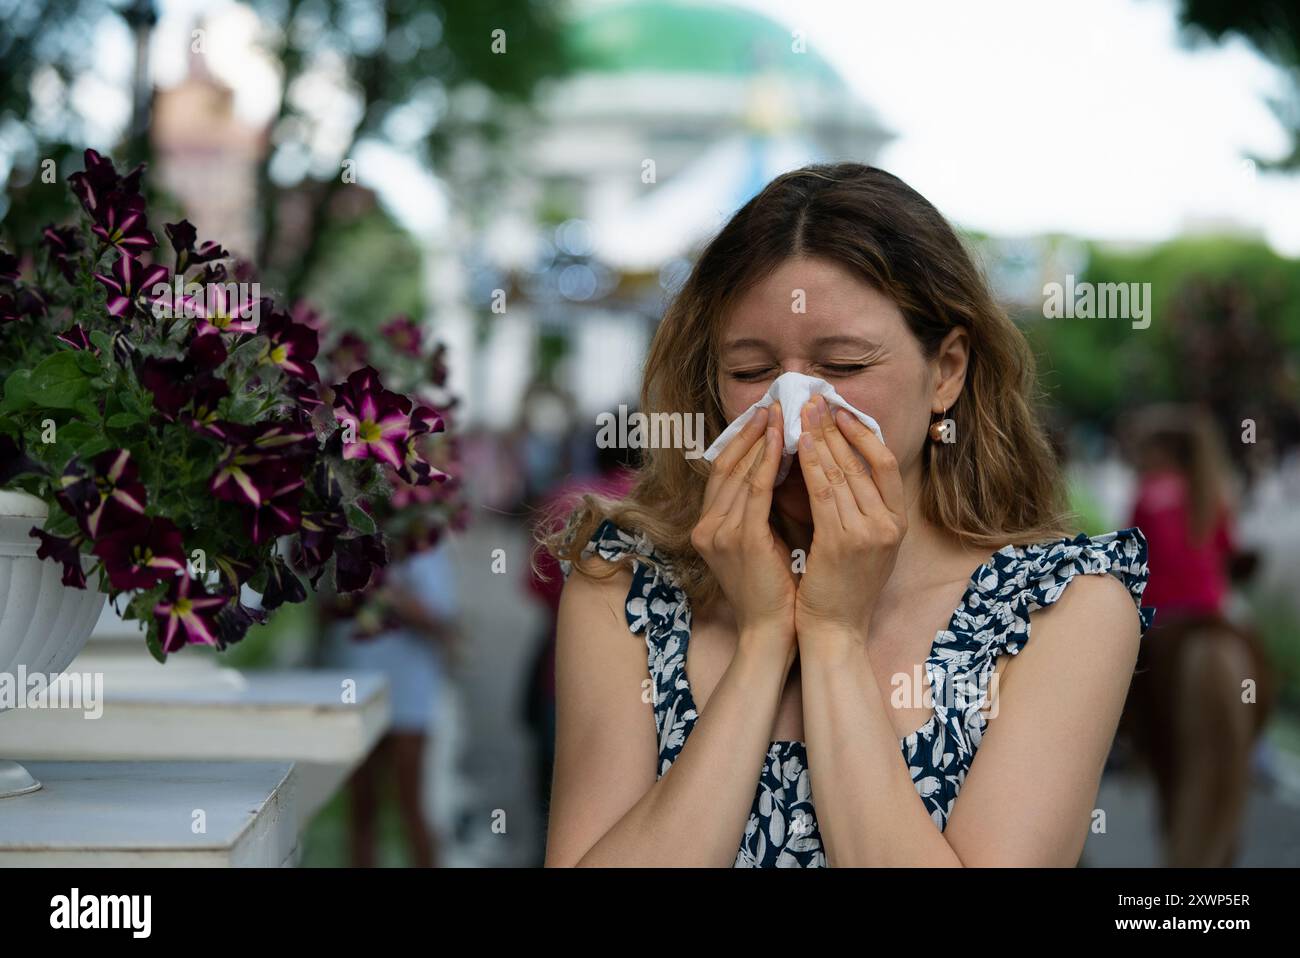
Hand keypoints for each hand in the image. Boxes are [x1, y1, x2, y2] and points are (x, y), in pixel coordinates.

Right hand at [691, 402, 797, 663]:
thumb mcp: (761, 542)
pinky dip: (769, 461)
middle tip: (772, 402)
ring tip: (781, 412)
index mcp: (708, 527)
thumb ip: (761, 509)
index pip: (722, 472)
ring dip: (762, 438)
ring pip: (741, 471)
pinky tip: (785, 440)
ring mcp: (719, 532)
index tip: (763, 415)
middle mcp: (706, 526)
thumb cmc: (775, 589)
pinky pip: (756, 489)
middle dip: (750, 431)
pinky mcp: (740, 539)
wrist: (772, 632)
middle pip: (726, 464)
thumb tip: (781, 467)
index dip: (741, 441)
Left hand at [793, 396, 906, 646]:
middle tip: (814, 400)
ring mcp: (869, 534)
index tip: (840, 410)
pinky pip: (823, 493)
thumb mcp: (860, 541)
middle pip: (862, 461)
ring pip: (842, 472)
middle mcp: (889, 525)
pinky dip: (809, 465)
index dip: (863, 432)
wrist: (834, 630)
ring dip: (819, 438)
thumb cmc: (839, 586)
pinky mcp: (842, 543)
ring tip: (801, 414)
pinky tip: (797, 445)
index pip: (885, 463)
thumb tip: (832, 459)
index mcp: (897, 522)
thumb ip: (854, 506)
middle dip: (835, 427)